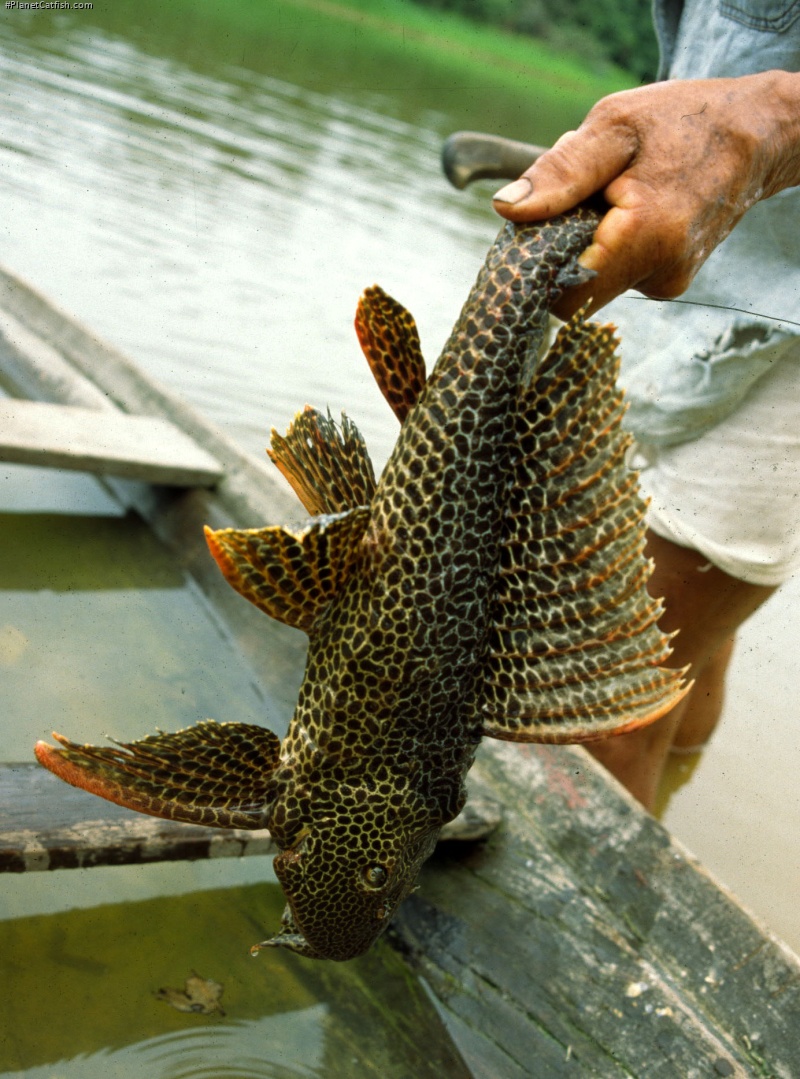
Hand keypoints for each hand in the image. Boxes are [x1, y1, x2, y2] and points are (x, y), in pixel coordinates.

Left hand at [492, 71, 799, 317]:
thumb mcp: (614, 127)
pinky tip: (633, 207)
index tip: (537, 230)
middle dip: (564, 247)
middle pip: (575, 289)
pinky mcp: (668, 282)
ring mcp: (666, 284)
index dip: (539, 269)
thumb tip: (507, 209)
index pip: (564, 294)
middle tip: (587, 195)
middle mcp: (659, 274)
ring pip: (596, 279)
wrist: (756, 136)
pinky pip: (617, 273)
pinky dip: (611, 243)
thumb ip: (560, 172)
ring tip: (617, 192)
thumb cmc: (684, 122)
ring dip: (588, 240)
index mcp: (645, 236)